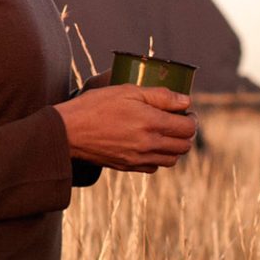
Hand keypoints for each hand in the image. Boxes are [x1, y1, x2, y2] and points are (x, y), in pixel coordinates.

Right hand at [55, 84, 197, 172]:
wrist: (68, 132)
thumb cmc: (95, 106)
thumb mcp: (127, 91)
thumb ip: (159, 95)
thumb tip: (185, 101)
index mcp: (151, 123)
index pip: (188, 128)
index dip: (192, 119)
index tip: (186, 112)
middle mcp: (148, 145)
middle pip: (184, 146)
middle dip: (186, 133)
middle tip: (179, 121)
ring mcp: (138, 159)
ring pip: (171, 160)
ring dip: (174, 147)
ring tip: (165, 133)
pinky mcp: (127, 167)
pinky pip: (154, 167)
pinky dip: (158, 158)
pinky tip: (149, 144)